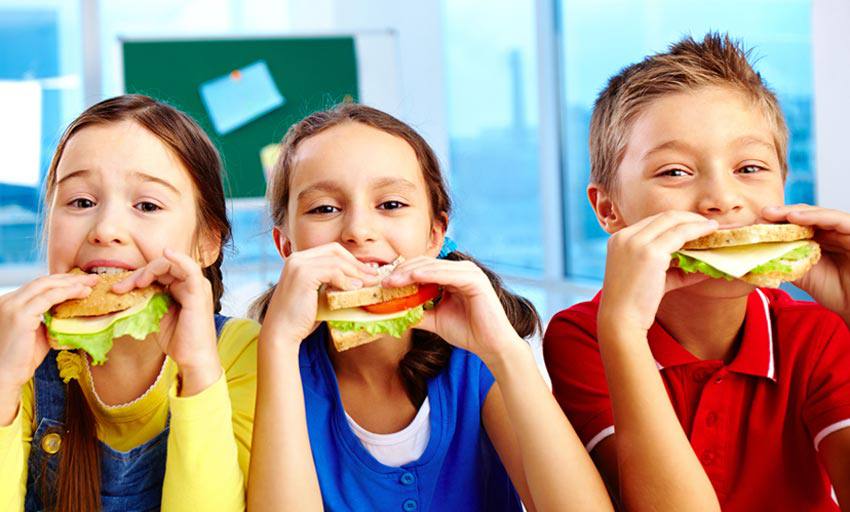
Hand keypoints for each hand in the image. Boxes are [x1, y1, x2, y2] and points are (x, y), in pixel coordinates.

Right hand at [0, 273, 96, 397]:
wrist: (5, 376)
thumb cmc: (22, 358)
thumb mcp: (38, 333)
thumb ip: (49, 319)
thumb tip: (70, 312)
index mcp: (11, 303)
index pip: (38, 286)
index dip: (61, 282)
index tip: (82, 282)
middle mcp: (8, 300)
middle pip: (43, 281)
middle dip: (69, 278)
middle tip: (92, 278)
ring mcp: (12, 306)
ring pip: (46, 286)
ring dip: (71, 283)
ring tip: (91, 284)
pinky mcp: (20, 315)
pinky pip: (48, 298)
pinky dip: (67, 292)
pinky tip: (81, 292)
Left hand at [113, 249, 219, 393]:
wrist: (193, 359)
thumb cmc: (178, 340)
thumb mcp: (157, 315)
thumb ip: (148, 300)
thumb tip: (127, 291)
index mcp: (182, 288)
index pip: (158, 272)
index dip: (137, 276)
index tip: (118, 289)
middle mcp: (191, 284)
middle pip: (162, 267)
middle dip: (139, 274)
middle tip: (120, 288)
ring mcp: (196, 287)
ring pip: (171, 265)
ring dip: (149, 270)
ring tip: (135, 283)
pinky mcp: (198, 293)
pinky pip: (190, 269)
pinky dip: (179, 258)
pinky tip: (167, 253)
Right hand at [259, 243, 378, 351]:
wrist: (281, 334)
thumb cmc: (300, 319)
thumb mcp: (318, 295)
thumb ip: (332, 284)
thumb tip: (358, 281)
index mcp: (299, 260)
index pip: (330, 251)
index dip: (351, 260)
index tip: (367, 271)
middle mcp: (297, 258)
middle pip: (335, 251)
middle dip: (357, 263)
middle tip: (373, 275)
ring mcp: (298, 265)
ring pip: (336, 261)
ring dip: (356, 272)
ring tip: (370, 283)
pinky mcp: (303, 275)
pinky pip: (333, 272)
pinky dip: (347, 280)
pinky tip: (356, 289)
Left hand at [383, 257, 521, 364]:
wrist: (491, 346)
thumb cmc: (468, 332)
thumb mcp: (435, 320)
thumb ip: (416, 312)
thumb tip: (392, 313)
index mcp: (452, 276)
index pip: (422, 268)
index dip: (401, 273)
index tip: (382, 284)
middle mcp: (460, 270)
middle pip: (424, 264)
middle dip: (402, 272)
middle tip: (383, 282)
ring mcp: (469, 272)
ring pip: (433, 267)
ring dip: (410, 273)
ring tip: (392, 281)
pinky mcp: (475, 279)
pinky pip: (447, 274)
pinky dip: (429, 275)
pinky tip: (413, 278)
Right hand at [598, 211, 718, 331]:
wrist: (620, 320)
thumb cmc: (634, 303)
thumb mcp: (650, 278)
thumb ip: (672, 268)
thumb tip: (700, 264)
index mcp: (619, 239)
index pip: (652, 221)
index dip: (675, 220)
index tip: (692, 225)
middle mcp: (626, 236)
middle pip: (663, 216)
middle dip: (688, 217)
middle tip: (708, 224)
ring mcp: (636, 243)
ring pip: (673, 221)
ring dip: (696, 222)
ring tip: (713, 227)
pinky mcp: (650, 253)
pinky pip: (681, 235)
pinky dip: (698, 232)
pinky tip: (710, 234)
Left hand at [763, 204, 849, 323]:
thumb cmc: (837, 291)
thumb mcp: (803, 274)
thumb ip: (784, 261)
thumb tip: (754, 256)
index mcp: (819, 238)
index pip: (794, 225)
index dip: (774, 222)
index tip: (753, 224)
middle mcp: (831, 231)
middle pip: (803, 216)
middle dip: (780, 214)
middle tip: (760, 214)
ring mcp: (844, 230)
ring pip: (817, 214)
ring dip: (793, 212)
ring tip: (771, 213)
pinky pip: (837, 219)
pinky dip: (816, 216)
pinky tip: (795, 217)